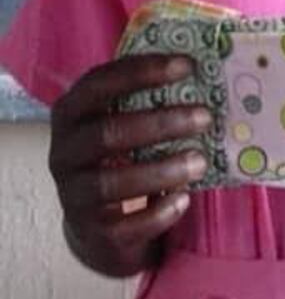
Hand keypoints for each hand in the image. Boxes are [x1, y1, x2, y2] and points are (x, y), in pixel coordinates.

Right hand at [49, 55, 210, 276]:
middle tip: (205, 117)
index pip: (99, 83)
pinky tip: (184, 199)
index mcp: (71, 114)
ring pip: (112, 182)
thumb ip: (148, 100)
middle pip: (107, 133)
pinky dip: (157, 212)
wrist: (99, 227)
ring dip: (162, 170)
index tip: (187, 66)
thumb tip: (207, 74)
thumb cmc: (121, 159)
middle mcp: (63, 153)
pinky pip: (123, 225)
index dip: (142, 71)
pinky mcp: (92, 232)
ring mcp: (73, 195)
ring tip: (201, 162)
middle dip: (160, 123)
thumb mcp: (124, 125)